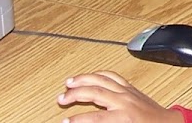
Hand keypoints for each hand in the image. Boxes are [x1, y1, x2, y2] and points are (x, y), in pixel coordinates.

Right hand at [57, 71, 181, 122]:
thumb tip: (87, 122)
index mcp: (123, 116)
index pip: (94, 117)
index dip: (77, 120)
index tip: (65, 121)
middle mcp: (124, 100)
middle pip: (95, 91)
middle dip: (75, 94)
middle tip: (61, 99)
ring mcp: (128, 91)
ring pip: (102, 78)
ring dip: (84, 79)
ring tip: (69, 82)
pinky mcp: (130, 87)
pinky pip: (112, 75)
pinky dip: (98, 73)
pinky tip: (88, 75)